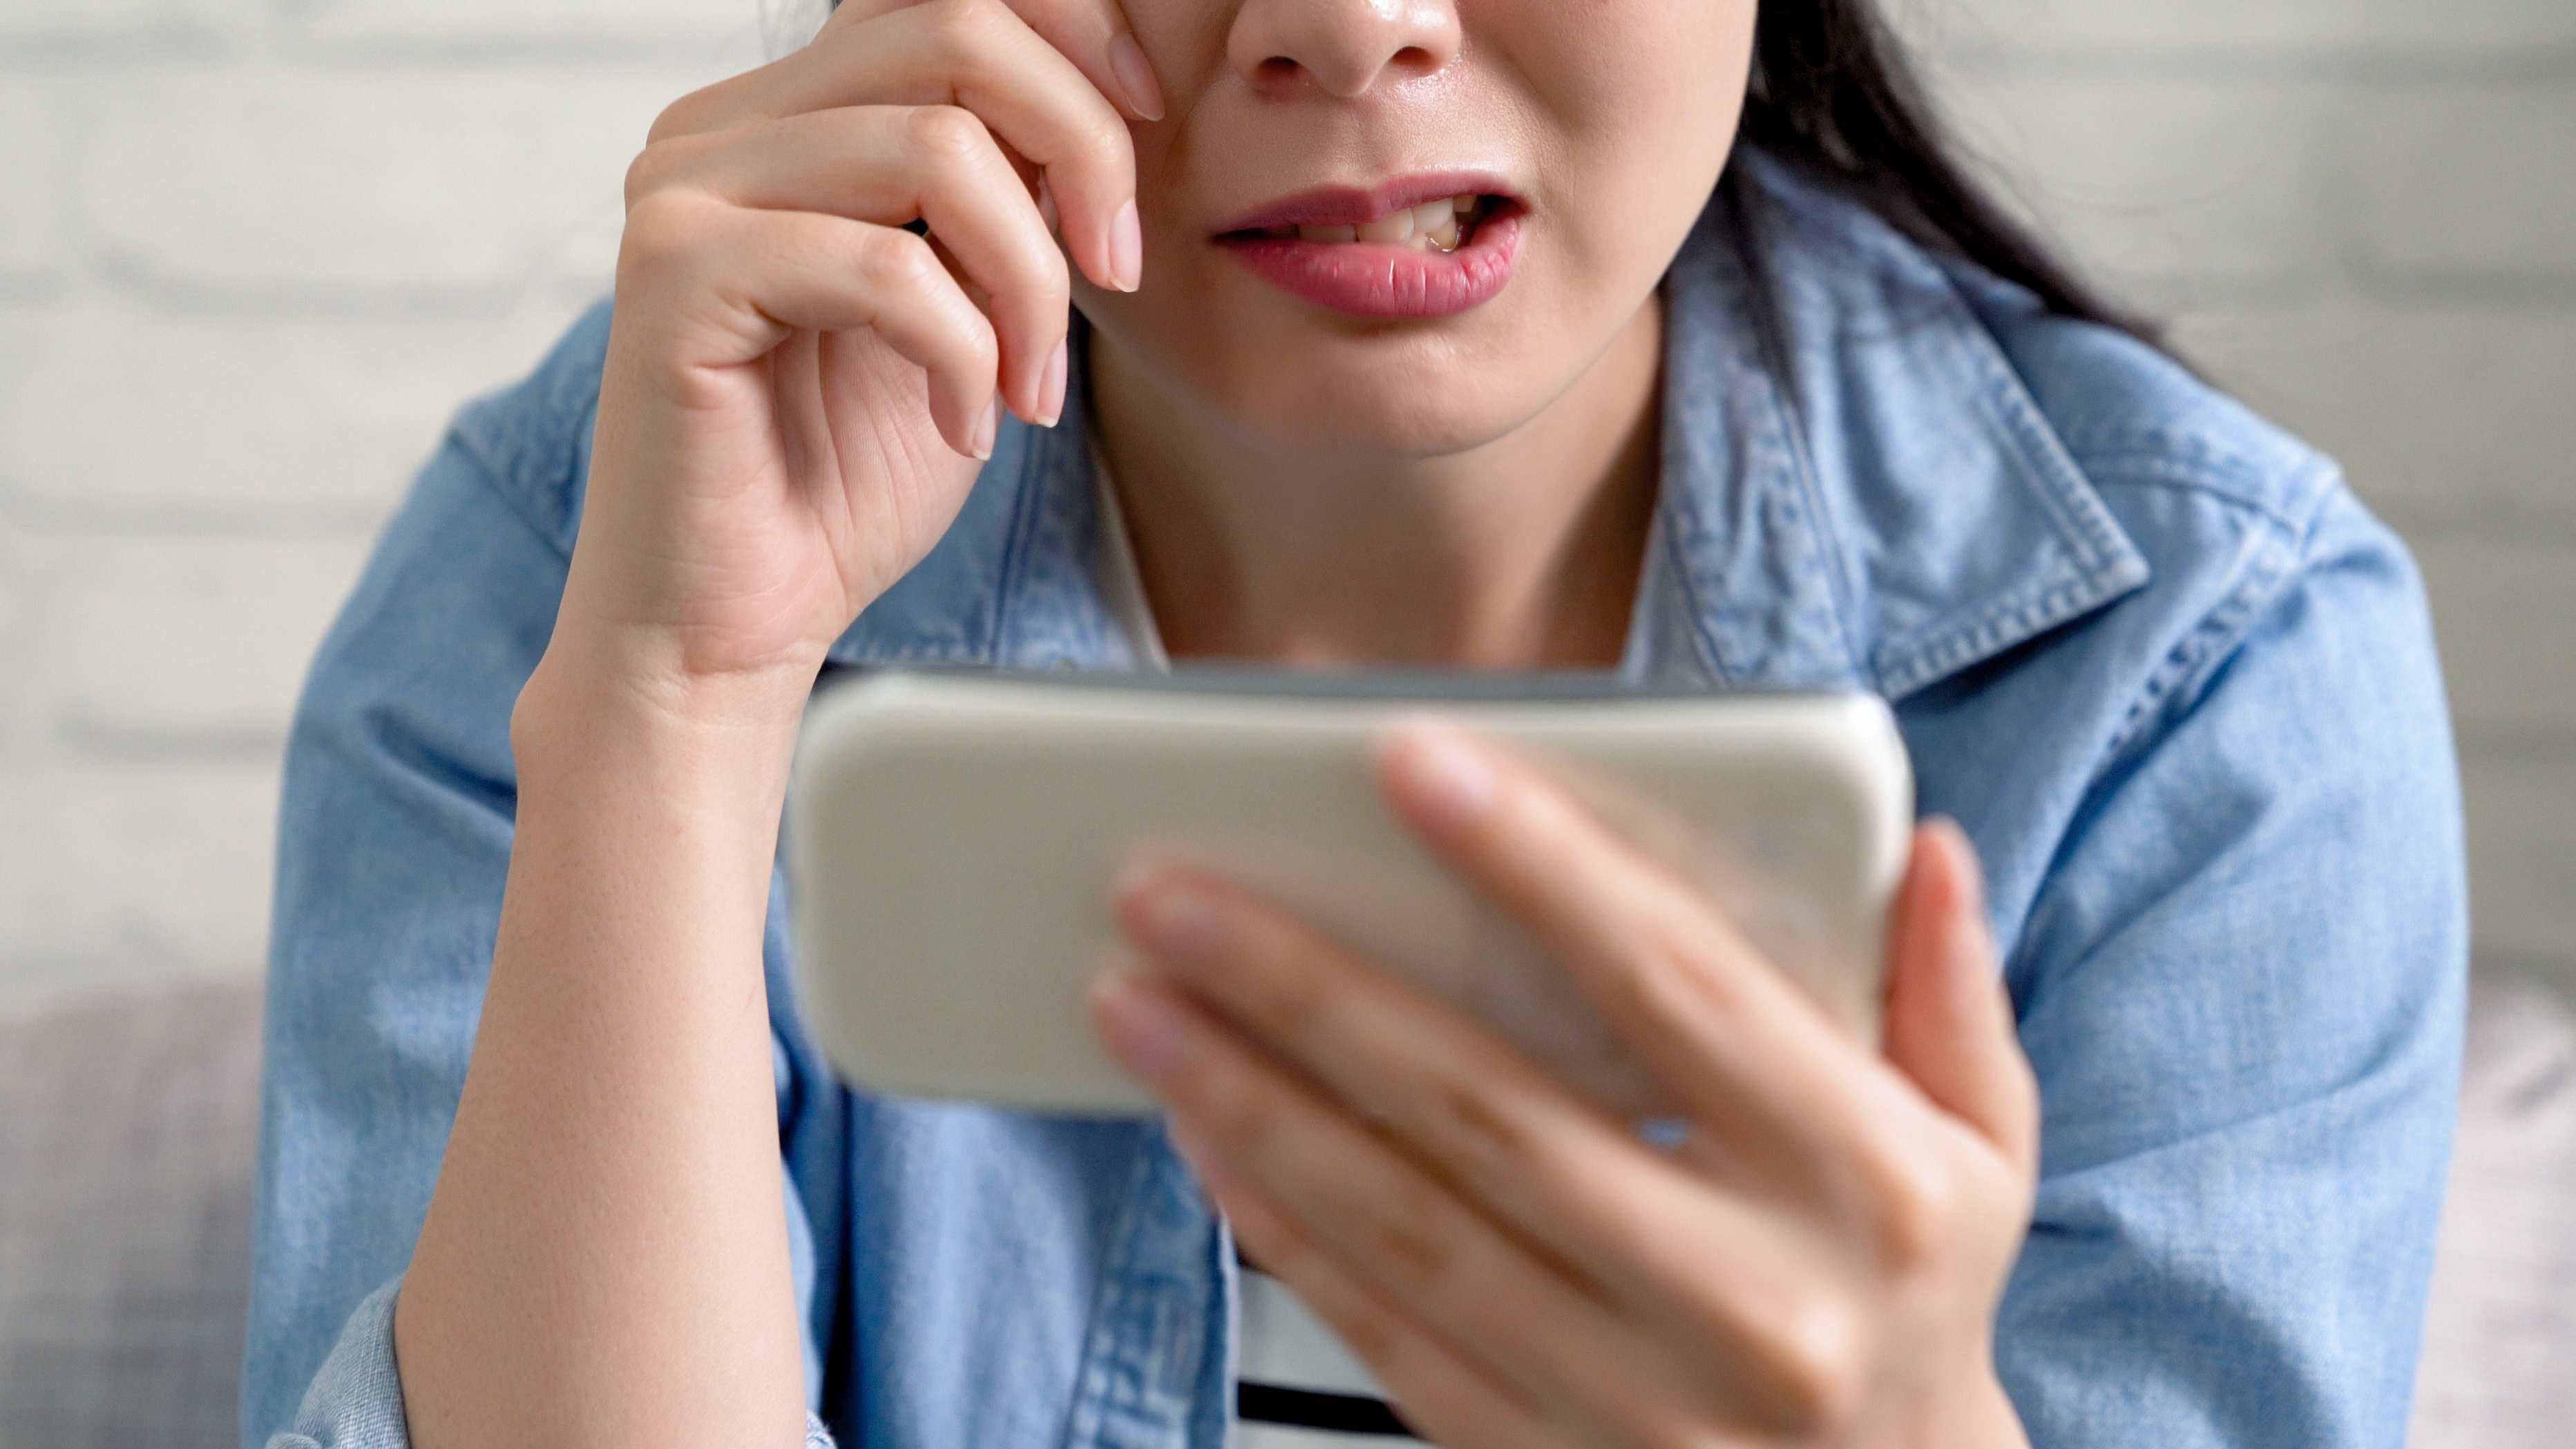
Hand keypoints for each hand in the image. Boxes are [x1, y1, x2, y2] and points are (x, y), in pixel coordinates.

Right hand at [558, 0, 1164, 702]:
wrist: (732, 630)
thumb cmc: (841, 484)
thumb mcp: (965, 307)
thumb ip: (1004, 192)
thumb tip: (1106, 98)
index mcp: (786, 115)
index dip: (1070, 30)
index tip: (1146, 132)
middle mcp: (717, 126)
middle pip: (952, 31)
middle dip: (1079, 149)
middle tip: (1117, 271)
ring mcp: (681, 192)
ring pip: (937, 148)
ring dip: (1030, 280)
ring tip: (1030, 387)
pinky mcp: (674, 275)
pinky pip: (884, 266)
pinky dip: (962, 354)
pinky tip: (963, 428)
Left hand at [1091, 720, 2038, 1447]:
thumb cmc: (1913, 1292)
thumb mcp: (1984, 1150)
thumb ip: (1947, 996)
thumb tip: (1927, 847)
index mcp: (1864, 1184)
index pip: (1675, 988)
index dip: (1537, 866)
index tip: (1404, 761)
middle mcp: (1748, 1298)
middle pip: (1487, 1110)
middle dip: (1310, 990)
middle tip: (1170, 891)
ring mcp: (1635, 1400)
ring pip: (1401, 1227)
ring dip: (1249, 1103)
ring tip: (1136, 998)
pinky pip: (1382, 1333)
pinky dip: (1278, 1230)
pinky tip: (1202, 1132)